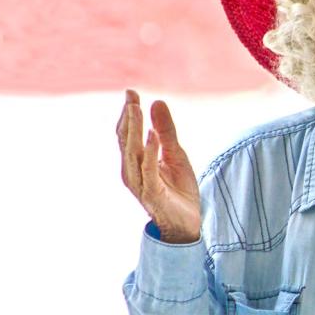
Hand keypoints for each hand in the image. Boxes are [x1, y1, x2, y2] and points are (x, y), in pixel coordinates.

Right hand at [116, 89, 200, 242]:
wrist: (188, 222)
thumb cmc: (178, 189)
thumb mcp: (176, 154)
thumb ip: (166, 130)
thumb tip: (156, 102)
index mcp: (135, 161)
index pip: (126, 133)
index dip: (128, 113)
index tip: (131, 92)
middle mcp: (132, 172)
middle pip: (125, 140)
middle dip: (127, 117)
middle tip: (131, 96)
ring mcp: (141, 184)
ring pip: (132, 153)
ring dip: (133, 130)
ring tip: (136, 109)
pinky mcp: (153, 194)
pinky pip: (149, 171)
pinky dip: (151, 153)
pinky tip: (153, 136)